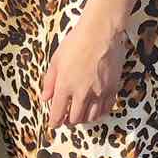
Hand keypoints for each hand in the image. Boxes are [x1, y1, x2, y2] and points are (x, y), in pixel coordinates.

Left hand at [42, 9, 126, 129]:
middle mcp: (82, 93)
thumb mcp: (56, 60)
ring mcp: (99, 92)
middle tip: (66, 119)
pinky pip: (106, 108)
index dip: (54, 122)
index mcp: (65, 86)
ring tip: (80, 115)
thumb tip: (45, 98)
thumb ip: (49, 82)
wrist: (101, 33)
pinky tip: (95, 110)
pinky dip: (99, 113)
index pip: (57, 114)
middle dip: (68, 122)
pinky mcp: (112, 89)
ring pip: (91, 117)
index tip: (53, 124)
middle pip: (75, 119)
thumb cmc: (77, 42)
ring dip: (83, 119)